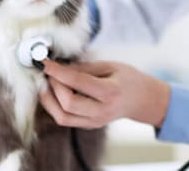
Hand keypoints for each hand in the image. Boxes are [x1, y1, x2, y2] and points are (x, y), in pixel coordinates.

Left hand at [40, 60, 170, 128]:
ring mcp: (96, 121)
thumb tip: (60, 67)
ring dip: (49, 100)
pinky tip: (54, 93)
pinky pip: (66, 120)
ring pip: (62, 117)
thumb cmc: (128, 79)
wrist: (143, 100)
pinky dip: (55, 107)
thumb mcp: (111, 66)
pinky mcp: (90, 125)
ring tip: (47, 84)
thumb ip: (85, 68)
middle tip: (49, 73)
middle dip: (53, 86)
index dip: (58, 72)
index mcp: (110, 92)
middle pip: (68, 104)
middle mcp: (102, 110)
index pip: (78, 83)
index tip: (46, 63)